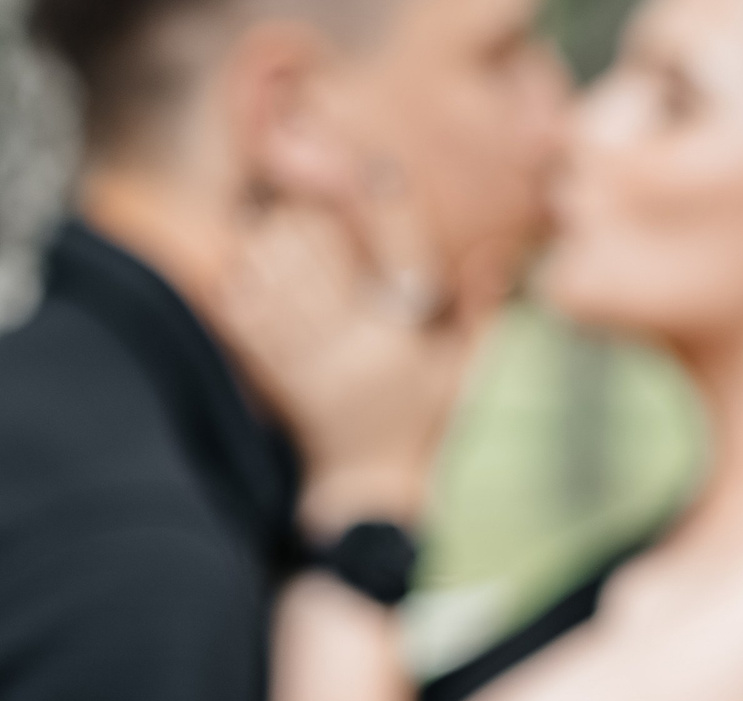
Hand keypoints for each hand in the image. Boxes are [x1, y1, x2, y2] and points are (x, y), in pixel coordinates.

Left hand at [214, 196, 482, 536]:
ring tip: (270, 225)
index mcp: (402, 342)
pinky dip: (243, 285)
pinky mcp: (280, 379)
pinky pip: (251, 319)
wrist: (370, 487)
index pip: (385, 254)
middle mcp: (357, 349)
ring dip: (269, 244)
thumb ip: (481, 316)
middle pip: (317, 253)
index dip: (368, 204)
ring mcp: (315, 365)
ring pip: (278, 278)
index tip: (367, 170)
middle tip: (300, 198)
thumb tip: (498, 259)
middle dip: (303, 217)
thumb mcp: (463, 372)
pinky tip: (246, 266)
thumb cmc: (423, 423)